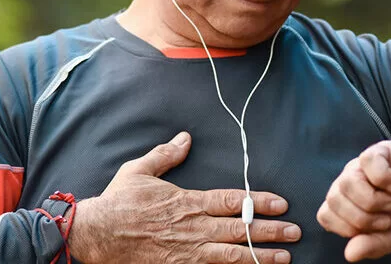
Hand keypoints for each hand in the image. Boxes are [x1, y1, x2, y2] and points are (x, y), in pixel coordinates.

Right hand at [70, 132, 301, 263]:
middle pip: (240, 229)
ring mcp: (188, 251)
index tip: (281, 203)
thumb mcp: (139, 170)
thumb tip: (185, 138)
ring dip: (261, 256)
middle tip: (295, 231)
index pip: (232, 201)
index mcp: (187, 201)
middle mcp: (193, 227)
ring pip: (232, 254)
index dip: (259, 202)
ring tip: (284, 257)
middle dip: (271, 230)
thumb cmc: (117, 203)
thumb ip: (166, 155)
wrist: (96, 235)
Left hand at [315, 140, 390, 261]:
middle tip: (387, 217)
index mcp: (348, 202)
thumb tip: (349, 254)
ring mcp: (364, 164)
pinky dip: (385, 180)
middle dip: (364, 218)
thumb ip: (372, 245)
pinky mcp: (381, 150)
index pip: (325, 215)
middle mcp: (351, 181)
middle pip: (334, 199)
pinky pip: (369, 162)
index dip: (349, 228)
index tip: (375, 229)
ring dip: (375, 200)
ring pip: (348, 182)